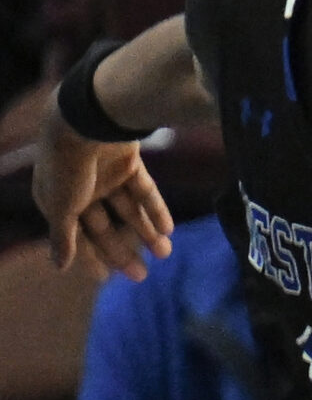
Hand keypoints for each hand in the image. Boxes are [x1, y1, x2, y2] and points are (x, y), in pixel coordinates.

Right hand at [32, 113, 173, 283]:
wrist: (86, 120)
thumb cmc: (66, 166)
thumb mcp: (61, 207)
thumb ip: (63, 237)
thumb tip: (59, 267)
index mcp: (56, 198)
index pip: (76, 234)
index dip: (90, 256)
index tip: (106, 280)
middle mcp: (80, 187)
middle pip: (103, 225)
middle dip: (122, 251)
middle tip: (141, 277)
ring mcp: (104, 174)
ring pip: (128, 210)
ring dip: (146, 232)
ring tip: (165, 254)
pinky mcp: (127, 162)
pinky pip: (144, 190)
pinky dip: (156, 209)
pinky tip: (168, 229)